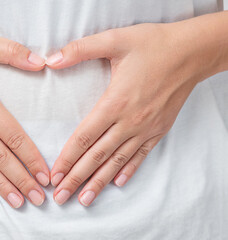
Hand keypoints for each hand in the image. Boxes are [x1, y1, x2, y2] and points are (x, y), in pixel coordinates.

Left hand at [46, 23, 207, 205]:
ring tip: (84, 200)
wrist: (193, 52)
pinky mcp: (159, 129)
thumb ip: (80, 50)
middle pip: (97, 156)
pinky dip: (128, 170)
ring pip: (117, 161)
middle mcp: (130, 121)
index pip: (84, 137)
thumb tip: (50, 60)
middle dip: (77, 178)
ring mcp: (146, 128)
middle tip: (61, 197)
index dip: (67, 158)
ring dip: (99, 182)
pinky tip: (119, 183)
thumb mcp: (115, 39)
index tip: (54, 176)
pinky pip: (141, 155)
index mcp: (115, 102)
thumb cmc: (154, 45)